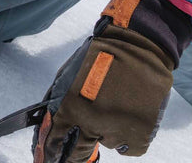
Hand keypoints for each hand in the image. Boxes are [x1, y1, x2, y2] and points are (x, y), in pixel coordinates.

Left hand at [32, 0, 191, 161]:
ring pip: (106, 144)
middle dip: (76, 153)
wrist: (139, 41)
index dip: (51, 153)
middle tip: (79, 148)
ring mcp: (118, 128)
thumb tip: (50, 125)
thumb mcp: (70, 73)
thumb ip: (59, 101)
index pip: (55, 142)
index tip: (50, 159)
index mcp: (70, 106)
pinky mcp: (141, 132)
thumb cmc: (101, 54)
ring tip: (114, 108)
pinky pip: (129, 147)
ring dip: (107, 132)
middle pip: (78, 153)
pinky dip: (128, 137)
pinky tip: (128, 116)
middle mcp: (92, 121)